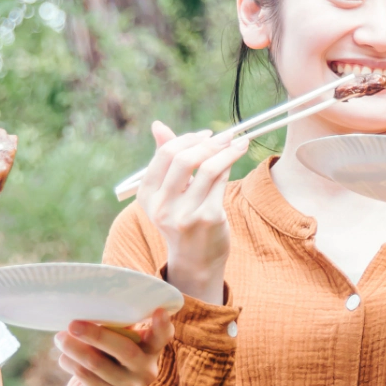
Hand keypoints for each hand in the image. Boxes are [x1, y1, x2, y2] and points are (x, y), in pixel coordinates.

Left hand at [55, 310, 167, 385]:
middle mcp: (146, 370)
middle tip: (73, 324)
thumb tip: (92, 305)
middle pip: (125, 351)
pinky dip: (71, 363)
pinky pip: (86, 377)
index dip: (162, 326)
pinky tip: (63, 357)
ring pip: (98, 365)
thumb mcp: (116, 340)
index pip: (162, 337)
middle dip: (97, 336)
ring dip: (75, 349)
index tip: (159, 311)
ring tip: (60, 338)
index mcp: (151, 349)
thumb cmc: (105, 356)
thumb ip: (115, 326)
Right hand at [137, 121, 248, 303]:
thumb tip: (158, 125)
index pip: (164, 155)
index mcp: (147, 196)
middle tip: (224, 136)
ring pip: (207, 168)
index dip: (186, 139)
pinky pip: (221, 181)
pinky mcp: (208, 218)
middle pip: (183, 159)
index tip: (205, 135)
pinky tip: (238, 156)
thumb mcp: (167, 193)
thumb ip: (164, 159)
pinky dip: (231, 163)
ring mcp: (185, 214)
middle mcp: (162, 206)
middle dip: (207, 143)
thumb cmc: (182, 220)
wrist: (195, 260)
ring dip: (226, 149)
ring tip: (238, 142)